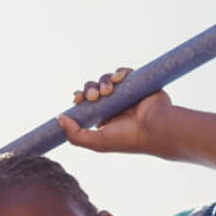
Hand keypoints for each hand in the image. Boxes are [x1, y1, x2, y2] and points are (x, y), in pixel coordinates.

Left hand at [57, 67, 172, 153]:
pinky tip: (119, 78)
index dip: (80, 97)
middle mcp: (115, 105)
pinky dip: (119, 72)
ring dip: (103, 82)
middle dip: (90, 89)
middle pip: (94, 88)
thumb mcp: (97, 142)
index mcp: (104, 117)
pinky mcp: (138, 83)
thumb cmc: (128, 139)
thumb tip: (60, 119)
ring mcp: (127, 93)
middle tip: (94, 97)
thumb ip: (75, 135)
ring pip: (107, 79)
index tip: (77, 99)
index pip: (86, 103)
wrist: (155, 129)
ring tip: (108, 91)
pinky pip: (124, 72)